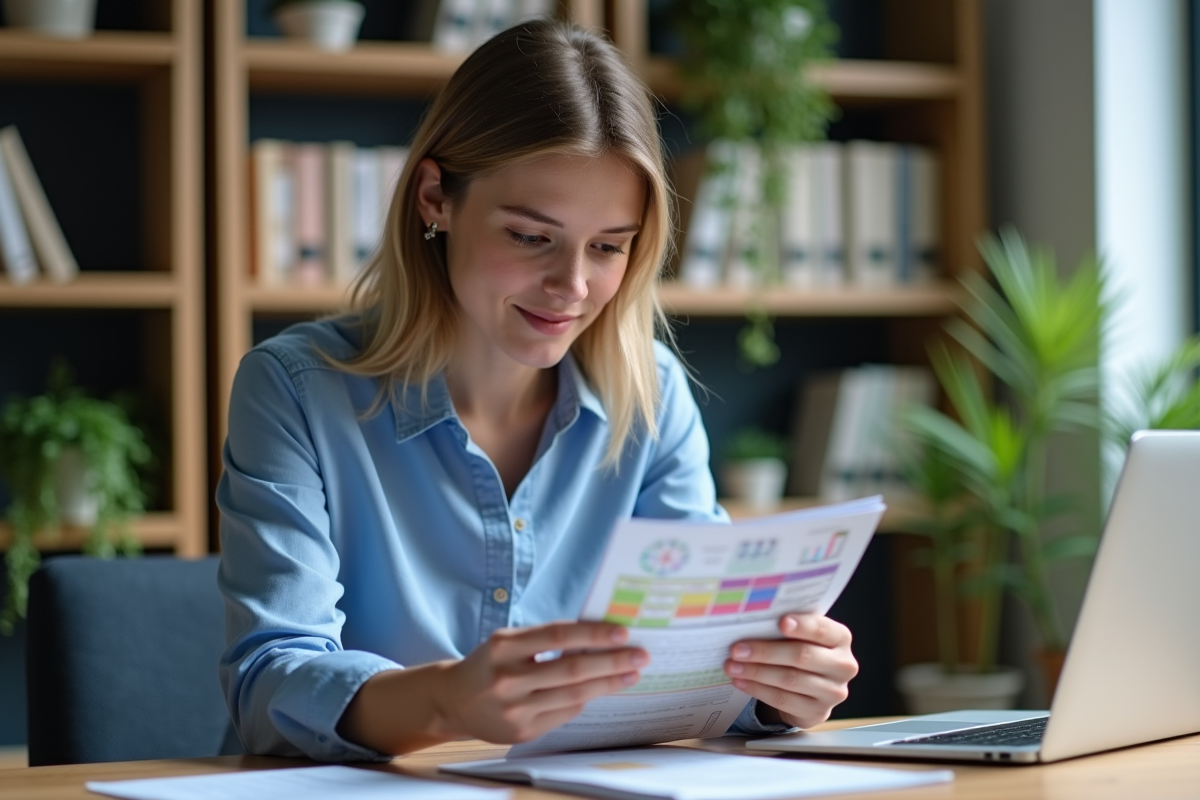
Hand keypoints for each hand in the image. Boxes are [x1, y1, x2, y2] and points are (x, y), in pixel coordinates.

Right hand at [433, 621, 648, 743]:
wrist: (454, 701)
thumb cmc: (490, 663)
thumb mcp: (508, 641)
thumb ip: (545, 638)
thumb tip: (597, 636)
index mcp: (504, 647)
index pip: (557, 636)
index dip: (592, 634)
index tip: (622, 632)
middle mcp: (507, 679)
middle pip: (571, 670)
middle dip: (612, 662)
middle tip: (641, 655)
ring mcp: (514, 709)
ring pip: (573, 695)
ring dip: (608, 684)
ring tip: (632, 673)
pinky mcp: (522, 732)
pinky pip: (564, 714)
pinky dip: (585, 699)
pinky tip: (602, 690)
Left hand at [724, 614, 856, 728]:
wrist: (812, 688)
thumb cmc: (803, 651)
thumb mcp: (803, 636)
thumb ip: (788, 627)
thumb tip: (754, 620)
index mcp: (840, 638)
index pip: (822, 629)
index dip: (802, 626)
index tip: (780, 622)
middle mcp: (843, 665)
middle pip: (802, 656)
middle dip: (765, 652)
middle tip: (737, 649)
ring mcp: (833, 691)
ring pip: (790, 680)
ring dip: (756, 672)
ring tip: (732, 666)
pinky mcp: (818, 711)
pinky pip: (783, 700)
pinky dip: (758, 690)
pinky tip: (741, 682)